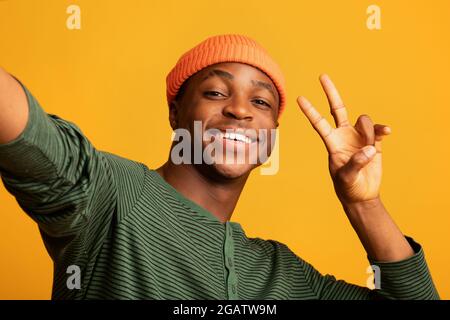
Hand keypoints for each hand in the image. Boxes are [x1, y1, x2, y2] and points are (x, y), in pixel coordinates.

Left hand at [297, 74, 390, 204]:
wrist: (362, 194)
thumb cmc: (349, 188)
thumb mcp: (347, 178)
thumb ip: (356, 163)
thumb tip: (369, 148)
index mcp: (332, 142)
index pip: (319, 123)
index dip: (310, 111)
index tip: (299, 98)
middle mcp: (343, 135)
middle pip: (337, 108)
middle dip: (331, 92)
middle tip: (322, 75)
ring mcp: (358, 136)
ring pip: (364, 120)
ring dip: (369, 131)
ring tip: (371, 149)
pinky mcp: (372, 141)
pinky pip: (378, 129)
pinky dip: (382, 129)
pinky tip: (387, 133)